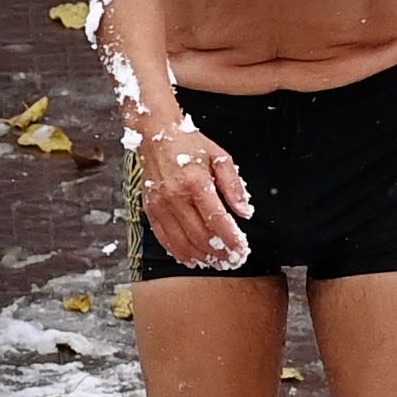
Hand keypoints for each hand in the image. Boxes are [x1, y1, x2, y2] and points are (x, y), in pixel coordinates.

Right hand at [138, 121, 254, 270]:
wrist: (155, 134)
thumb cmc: (190, 144)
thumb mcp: (220, 157)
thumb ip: (234, 185)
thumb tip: (245, 211)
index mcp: (196, 182)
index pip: (216, 219)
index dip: (231, 238)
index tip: (242, 249)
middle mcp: (175, 196)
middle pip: (200, 235)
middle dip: (219, 252)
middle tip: (233, 260)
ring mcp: (160, 205)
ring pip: (182, 241)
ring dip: (201, 256)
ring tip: (216, 262)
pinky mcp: (150, 209)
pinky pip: (164, 238)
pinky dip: (179, 252)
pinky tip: (193, 259)